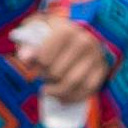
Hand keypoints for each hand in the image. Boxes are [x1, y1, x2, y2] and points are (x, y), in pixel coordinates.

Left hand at [13, 4, 108, 118]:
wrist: (82, 32)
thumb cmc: (55, 33)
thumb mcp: (39, 29)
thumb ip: (27, 41)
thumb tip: (25, 58)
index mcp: (66, 30)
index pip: (44, 59)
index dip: (36, 66)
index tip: (33, 65)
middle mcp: (84, 42)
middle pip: (56, 73)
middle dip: (46, 78)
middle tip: (42, 76)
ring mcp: (95, 57)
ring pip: (72, 84)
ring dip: (56, 91)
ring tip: (48, 90)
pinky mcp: (102, 69)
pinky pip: (87, 90)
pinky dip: (72, 97)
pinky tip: (62, 97)